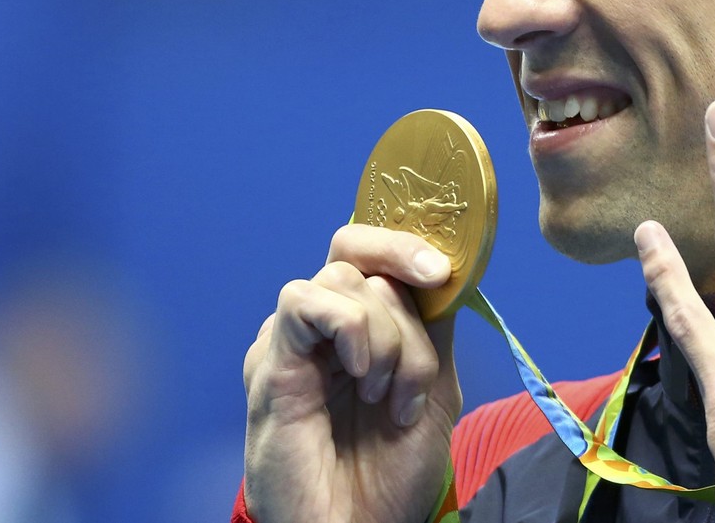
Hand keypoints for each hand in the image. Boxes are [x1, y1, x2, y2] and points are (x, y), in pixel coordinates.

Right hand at [242, 224, 461, 522]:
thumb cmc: (390, 473)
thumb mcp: (432, 390)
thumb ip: (432, 330)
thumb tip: (445, 270)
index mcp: (357, 330)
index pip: (369, 253)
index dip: (405, 241)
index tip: (444, 267)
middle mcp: (320, 330)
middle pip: (355, 250)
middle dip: (403, 261)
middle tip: (435, 281)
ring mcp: (292, 343)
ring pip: (344, 279)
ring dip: (388, 333)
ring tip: (389, 394)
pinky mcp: (270, 362)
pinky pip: (304, 302)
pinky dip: (348, 328)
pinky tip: (361, 375)